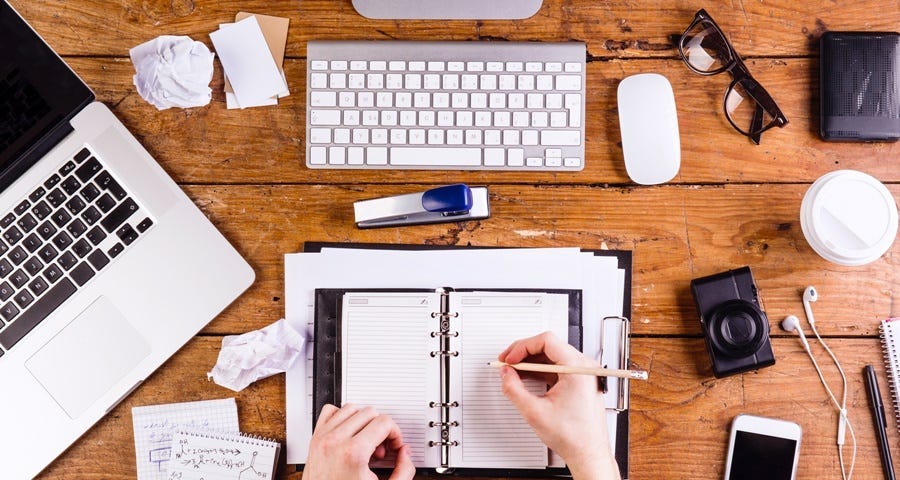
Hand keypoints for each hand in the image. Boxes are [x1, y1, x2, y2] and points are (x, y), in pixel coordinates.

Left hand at [305, 403, 414, 479]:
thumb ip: (403, 472)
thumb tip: (404, 452)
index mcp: (353, 453)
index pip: (384, 422)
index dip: (395, 433)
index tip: (394, 445)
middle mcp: (335, 441)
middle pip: (370, 413)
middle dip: (381, 429)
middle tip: (381, 448)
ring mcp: (322, 438)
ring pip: (351, 408)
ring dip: (363, 422)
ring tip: (365, 442)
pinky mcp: (314, 439)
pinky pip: (330, 411)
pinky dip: (342, 417)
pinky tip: (349, 434)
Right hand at [498, 332, 620, 479]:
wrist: (588, 453)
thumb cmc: (573, 436)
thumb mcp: (534, 411)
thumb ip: (514, 389)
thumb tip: (505, 374)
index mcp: (577, 369)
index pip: (546, 341)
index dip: (523, 346)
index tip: (510, 358)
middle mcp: (584, 367)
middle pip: (549, 346)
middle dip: (524, 353)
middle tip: (507, 363)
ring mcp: (582, 374)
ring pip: (551, 357)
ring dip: (530, 362)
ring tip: (513, 371)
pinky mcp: (579, 382)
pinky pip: (556, 368)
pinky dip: (539, 371)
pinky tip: (525, 378)